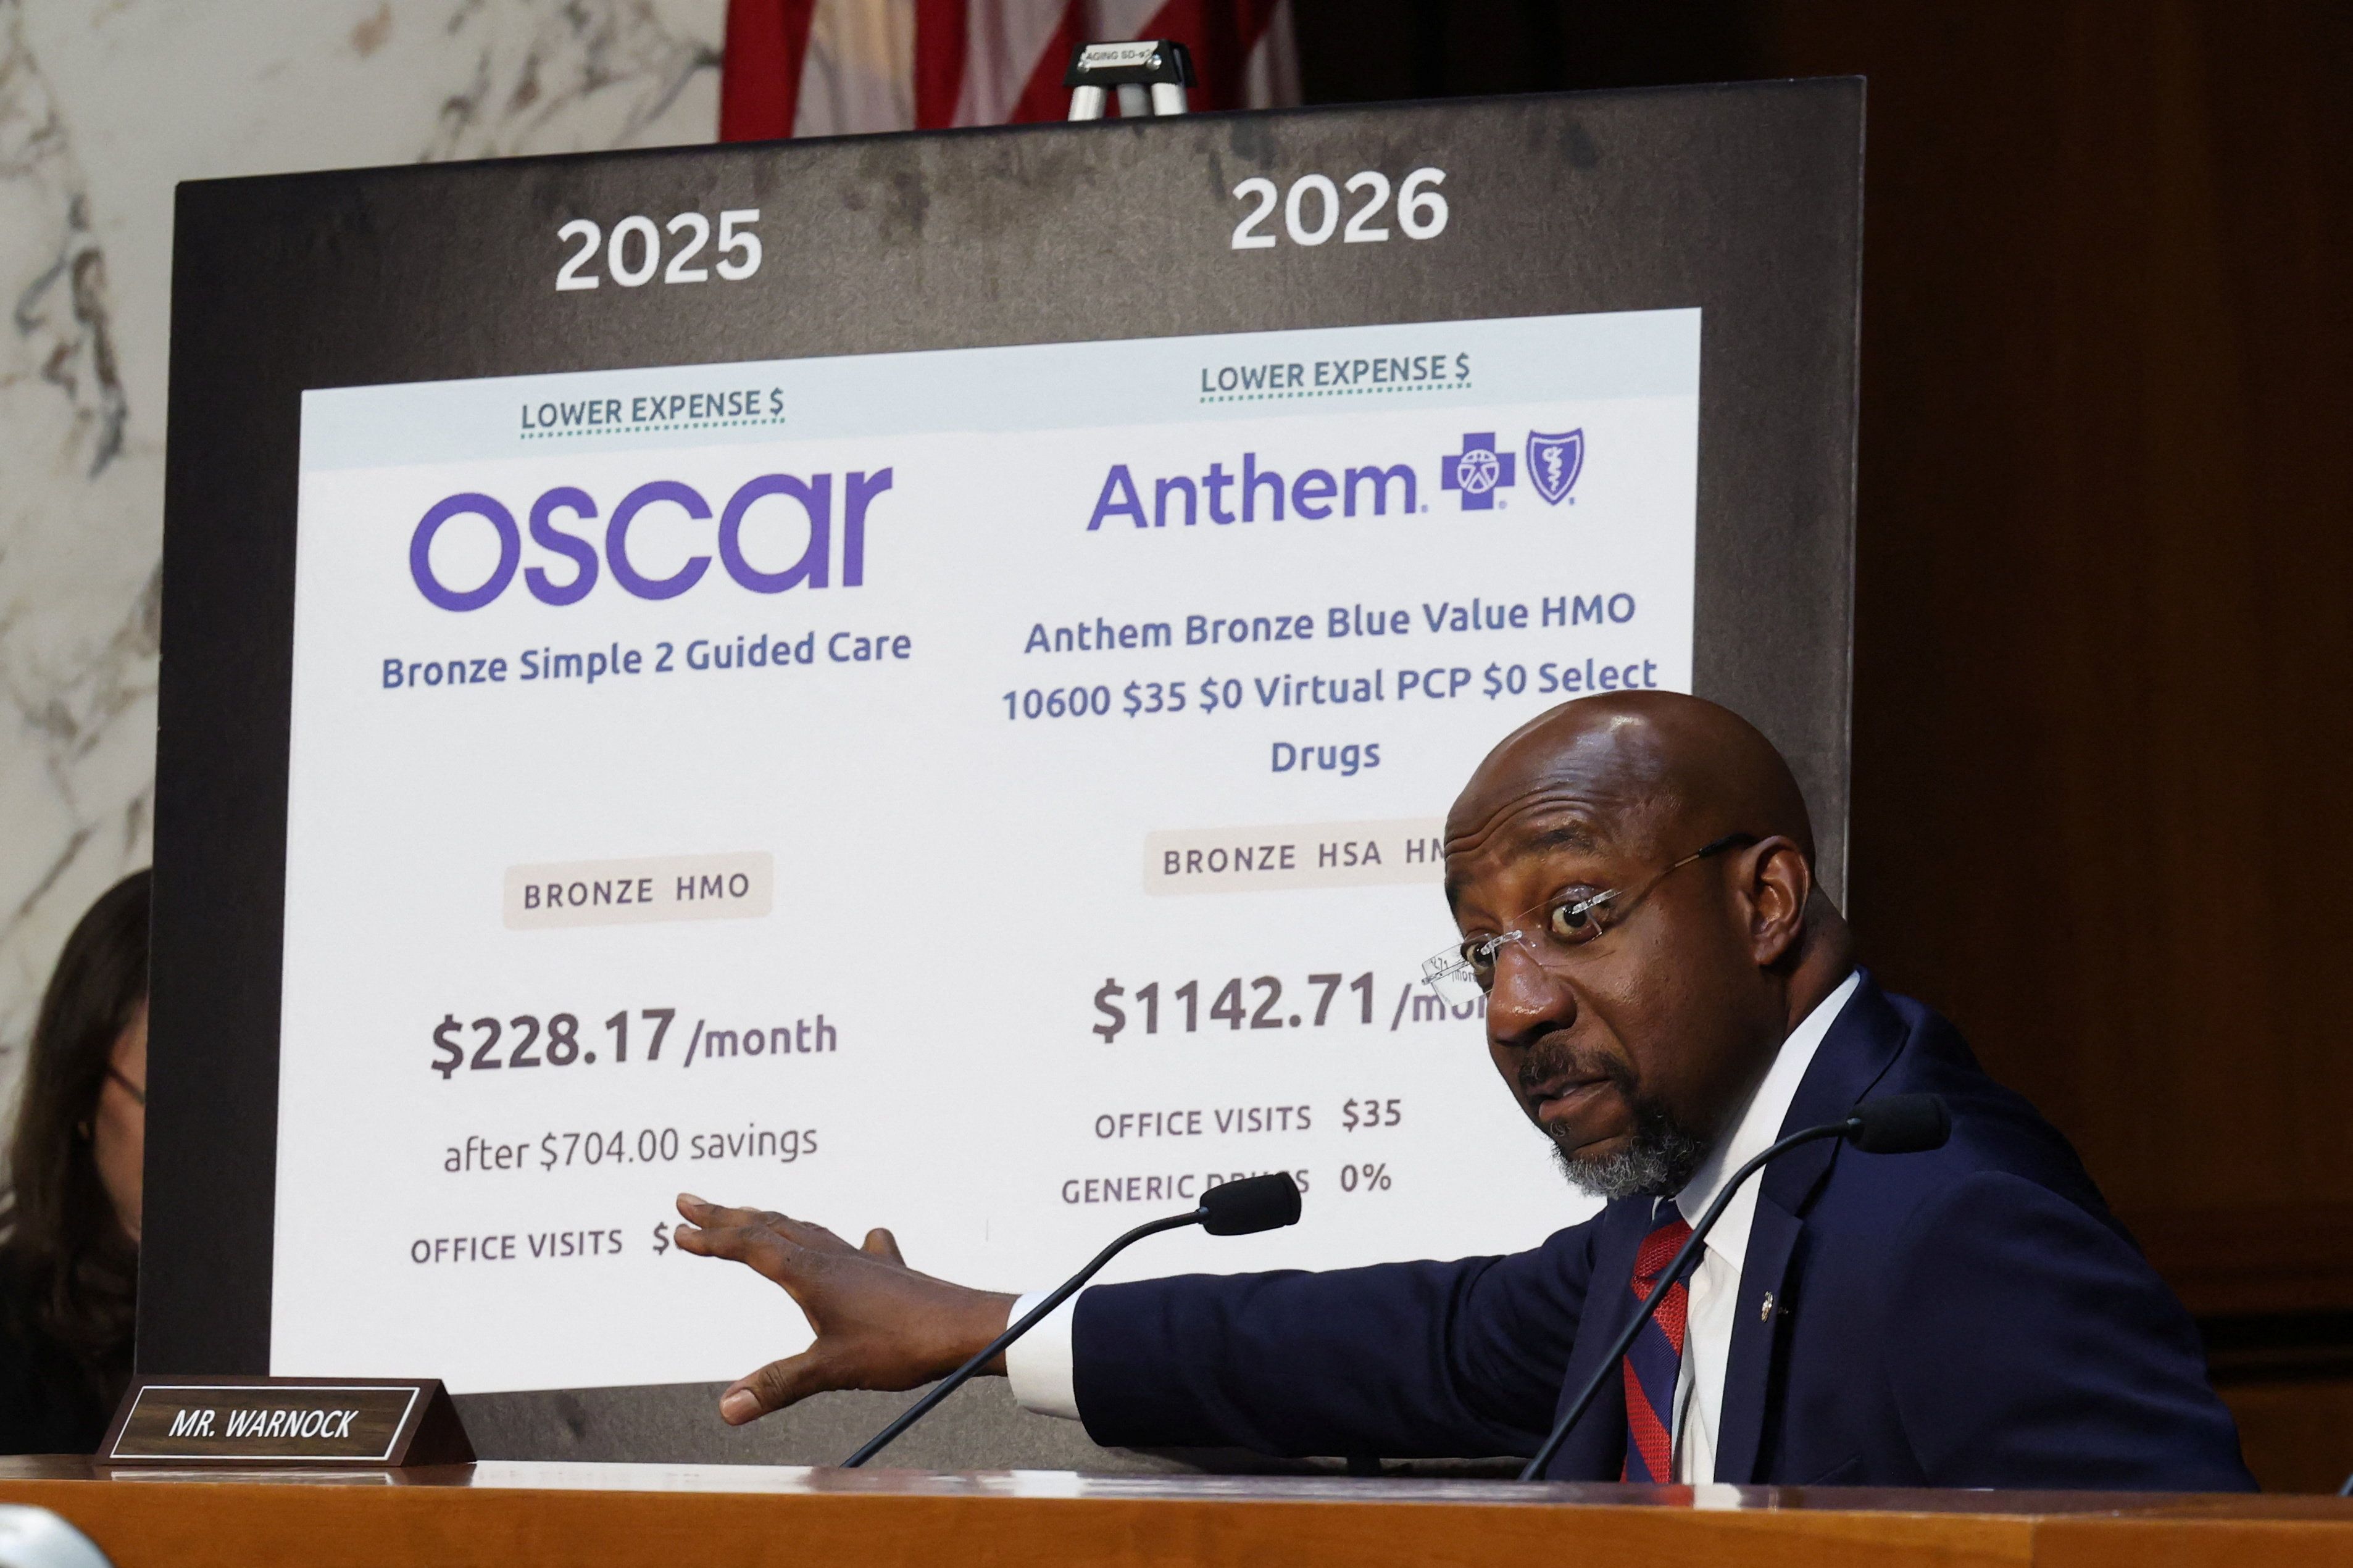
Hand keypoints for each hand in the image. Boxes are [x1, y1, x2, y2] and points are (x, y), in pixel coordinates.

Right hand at [672, 1193, 1017, 1424]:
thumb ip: (779, 1385)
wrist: (965, 1327)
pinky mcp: (886, 1271)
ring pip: (805, 1229)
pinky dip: (835, 1241)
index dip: (711, 1238)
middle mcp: (832, 1256)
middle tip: (688, 1202)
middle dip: (727, 1215)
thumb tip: (727, 1408)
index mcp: (810, 1271)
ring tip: (748, 1217)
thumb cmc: (901, 1345)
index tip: (678, 1230)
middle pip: (770, 1225)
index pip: (749, 1246)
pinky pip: (850, 1246)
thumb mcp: (832, 1369)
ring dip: (770, 1221)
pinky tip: (861, 1240)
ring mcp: (860, 1259)